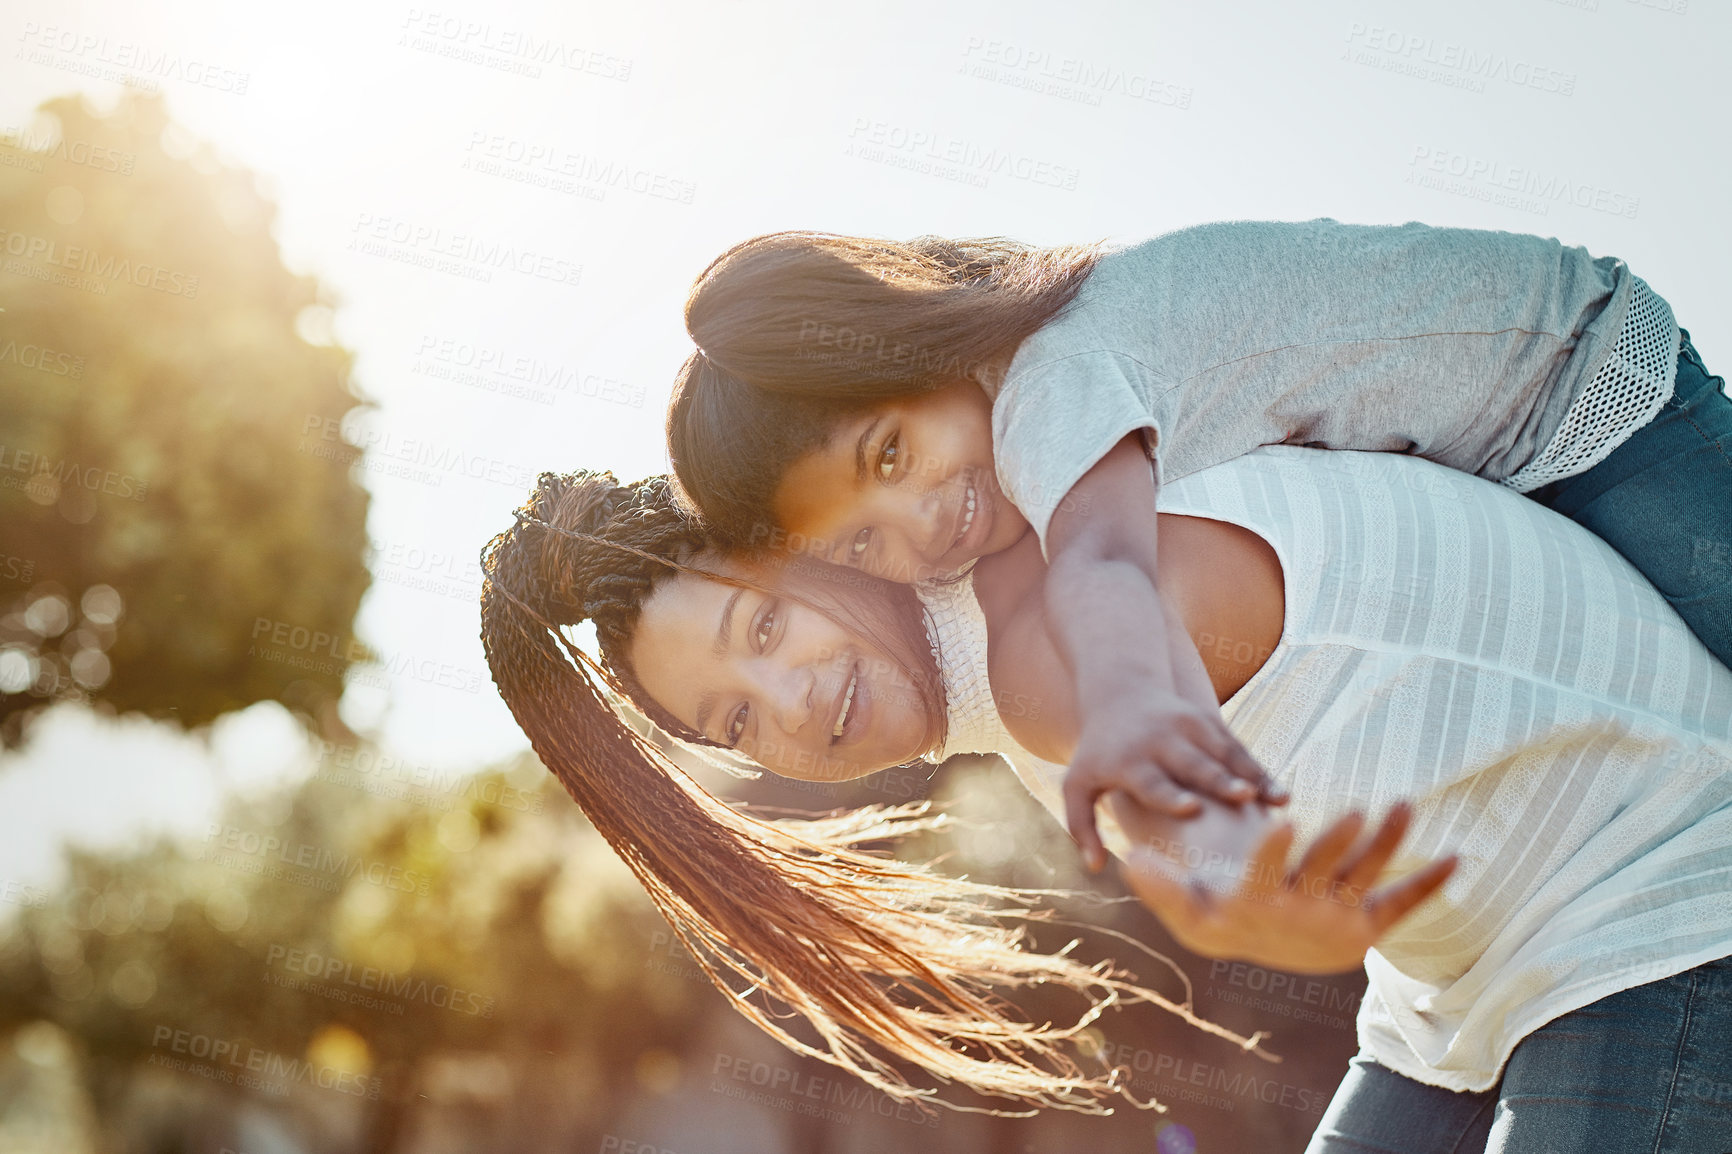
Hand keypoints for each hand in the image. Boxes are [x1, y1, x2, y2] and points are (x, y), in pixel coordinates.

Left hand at [1064, 690, 1285, 872]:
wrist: (1121, 694)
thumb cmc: (1099, 754)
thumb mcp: (1078, 784)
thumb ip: (1080, 826)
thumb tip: (1096, 868)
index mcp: (1129, 761)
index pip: (1152, 781)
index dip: (1171, 794)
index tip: (1192, 808)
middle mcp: (1161, 742)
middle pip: (1193, 764)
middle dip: (1218, 779)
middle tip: (1242, 798)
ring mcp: (1188, 728)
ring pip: (1224, 755)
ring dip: (1251, 777)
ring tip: (1277, 801)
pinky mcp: (1209, 722)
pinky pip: (1238, 749)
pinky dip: (1259, 771)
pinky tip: (1281, 796)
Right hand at [1118, 802, 1456, 973]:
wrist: (1267, 950)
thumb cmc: (1219, 916)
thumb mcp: (1184, 906)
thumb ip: (1158, 884)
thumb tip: (1126, 859)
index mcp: (1260, 904)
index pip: (1267, 874)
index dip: (1275, 851)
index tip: (1282, 823)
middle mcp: (1304, 912)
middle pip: (1325, 872)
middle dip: (1341, 842)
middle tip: (1356, 809)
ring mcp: (1341, 916)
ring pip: (1368, 876)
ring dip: (1390, 843)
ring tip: (1406, 805)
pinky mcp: (1370, 922)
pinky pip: (1403, 902)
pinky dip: (1430, 883)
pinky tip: (1457, 858)